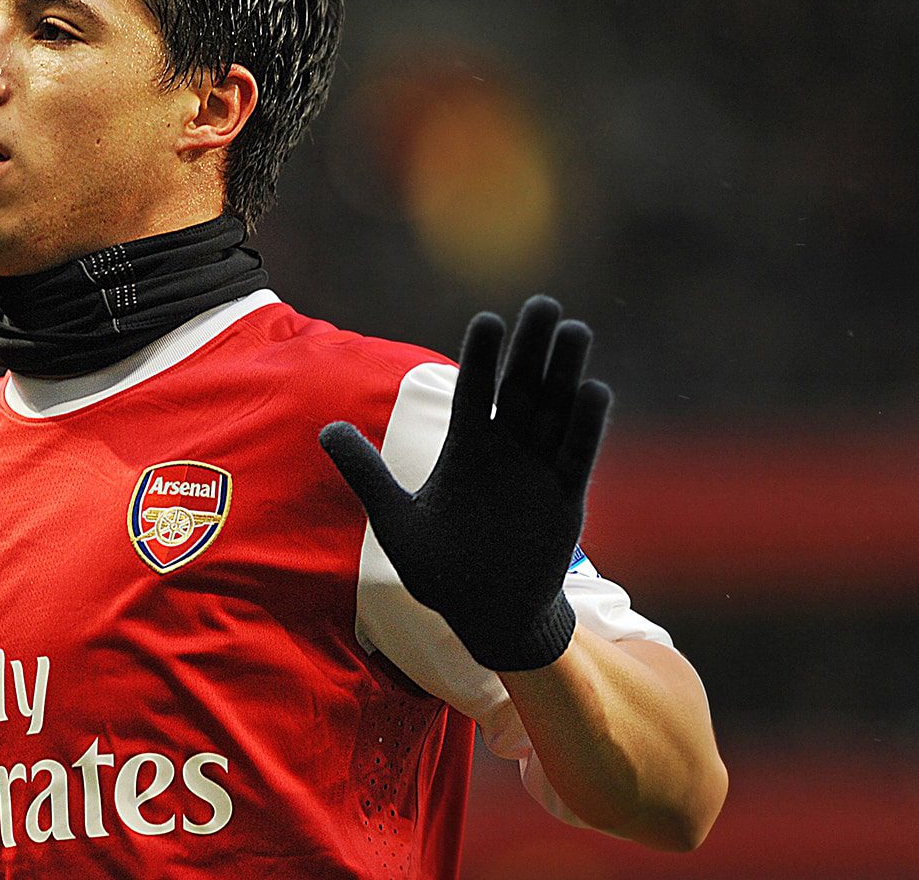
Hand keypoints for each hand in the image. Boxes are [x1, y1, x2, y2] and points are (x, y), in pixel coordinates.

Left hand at [320, 295, 610, 670]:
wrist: (485, 615)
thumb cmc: (440, 569)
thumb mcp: (395, 519)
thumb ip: (366, 472)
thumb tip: (325, 428)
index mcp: (467, 449)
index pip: (474, 391)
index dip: (482, 357)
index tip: (488, 319)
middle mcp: (506, 451)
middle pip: (521, 388)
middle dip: (531, 347)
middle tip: (543, 303)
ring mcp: (538, 471)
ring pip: (555, 411)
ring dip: (565, 371)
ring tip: (574, 329)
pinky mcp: (566, 498)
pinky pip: (577, 455)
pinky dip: (586, 425)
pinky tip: (593, 389)